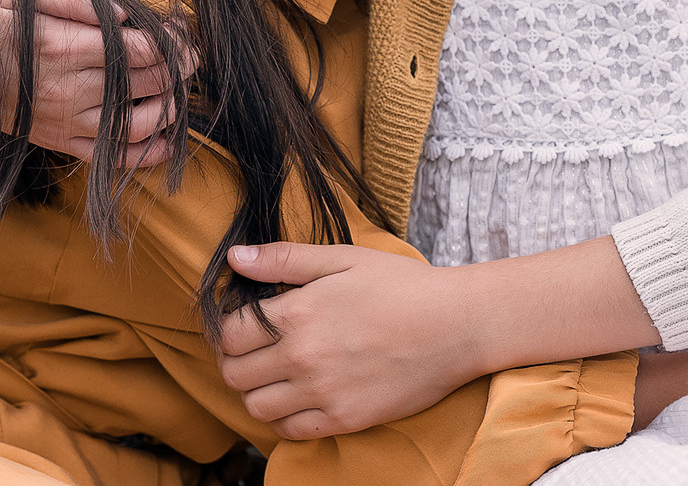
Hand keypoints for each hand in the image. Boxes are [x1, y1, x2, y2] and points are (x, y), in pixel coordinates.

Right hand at [0, 0, 195, 163]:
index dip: (171, 41)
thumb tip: (124, 12)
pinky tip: (167, 140)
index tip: (181, 31)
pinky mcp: (60, 142)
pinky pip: (110, 158)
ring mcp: (65, 121)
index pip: (139, 48)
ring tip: (177, 87)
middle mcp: (67, 89)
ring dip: (169, 107)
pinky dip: (145, 154)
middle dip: (177, 68)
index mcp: (61, 47)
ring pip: (137, 123)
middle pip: (146, 83)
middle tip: (190, 54)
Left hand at [216, 243, 481, 438]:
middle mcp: (303, 357)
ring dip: (258, 391)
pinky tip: (300, 396)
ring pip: (255, 407)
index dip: (230, 328)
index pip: (231, 333)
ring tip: (278, 374)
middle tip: (257, 351)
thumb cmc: (404, 286)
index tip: (246, 326)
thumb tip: (234, 258)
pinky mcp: (344, 419)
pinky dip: (284, 417)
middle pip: (234, 374)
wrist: (457, 326)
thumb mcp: (345, 258)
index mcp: (298, 312)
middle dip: (237, 361)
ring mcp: (322, 393)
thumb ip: (285, 259)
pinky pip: (289, 431)